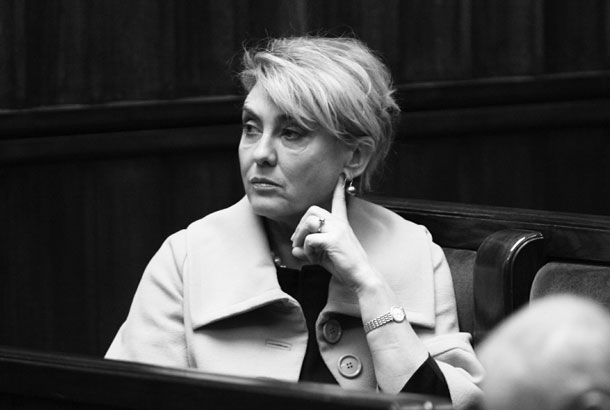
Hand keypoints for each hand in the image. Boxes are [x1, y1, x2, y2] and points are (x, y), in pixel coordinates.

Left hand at [291, 175, 376, 291]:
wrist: (360, 275)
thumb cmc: (344, 265)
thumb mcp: (323, 255)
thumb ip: (308, 250)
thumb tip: (294, 250)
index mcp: (341, 223)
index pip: (339, 201)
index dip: (339, 189)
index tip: (341, 176)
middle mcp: (339, 223)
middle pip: (313, 209)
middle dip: (300, 225)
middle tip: (296, 240)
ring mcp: (337, 230)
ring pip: (309, 222)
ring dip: (300, 236)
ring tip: (303, 250)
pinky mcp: (333, 240)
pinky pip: (310, 239)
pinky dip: (306, 250)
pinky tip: (314, 258)